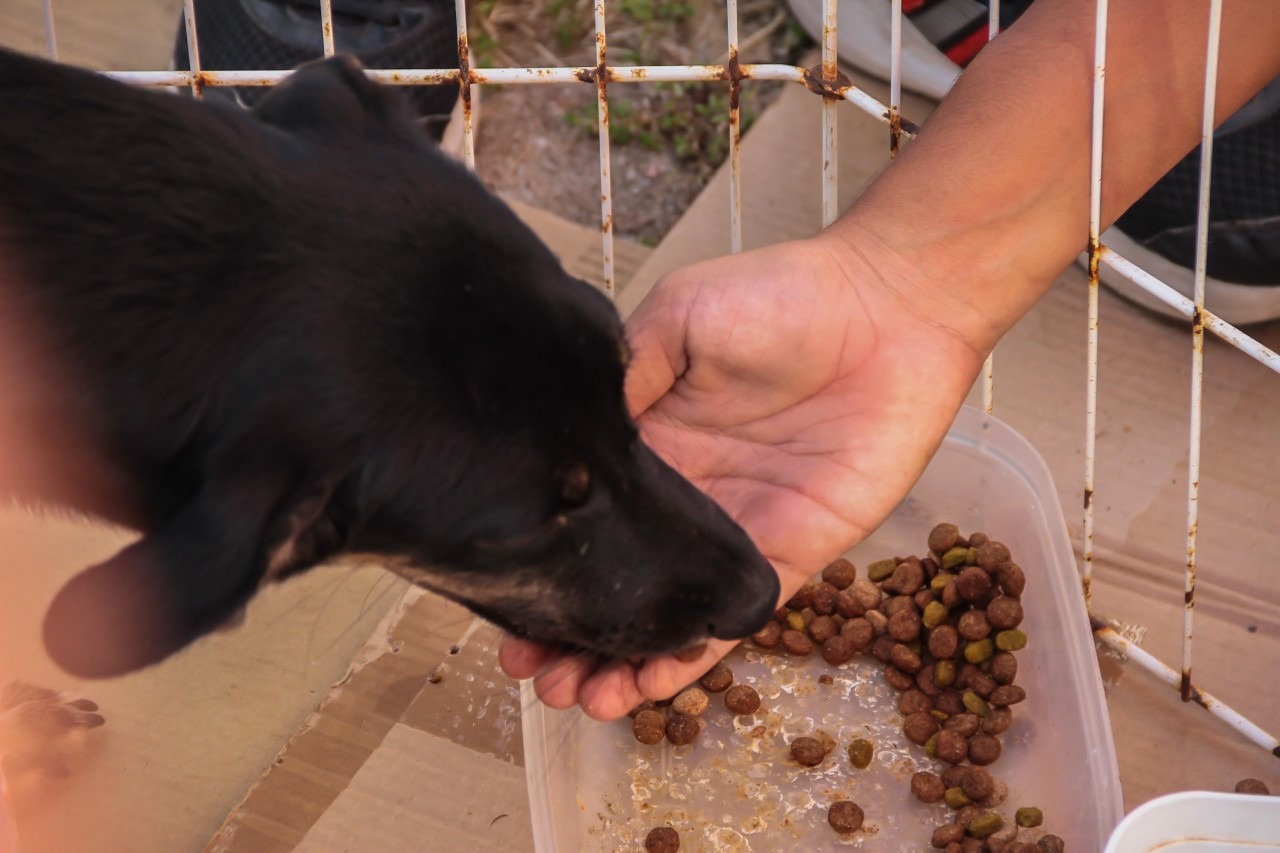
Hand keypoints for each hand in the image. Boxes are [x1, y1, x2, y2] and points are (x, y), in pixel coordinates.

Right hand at [500, 231, 987, 719]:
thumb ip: (625, 377)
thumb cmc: (783, 294)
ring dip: (626, 660)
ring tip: (581, 698)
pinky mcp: (795, 549)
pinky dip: (695, 655)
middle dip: (575, 631)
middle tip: (534, 674)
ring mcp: (740, 527)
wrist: (887, 304)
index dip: (550, 565)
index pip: (590, 519)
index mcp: (655, 439)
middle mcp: (690, 493)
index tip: (506, 607)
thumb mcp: (678, 318)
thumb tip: (565, 436)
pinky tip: (651, 687)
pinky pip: (738, 614)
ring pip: (672, 613)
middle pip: (623, 579)